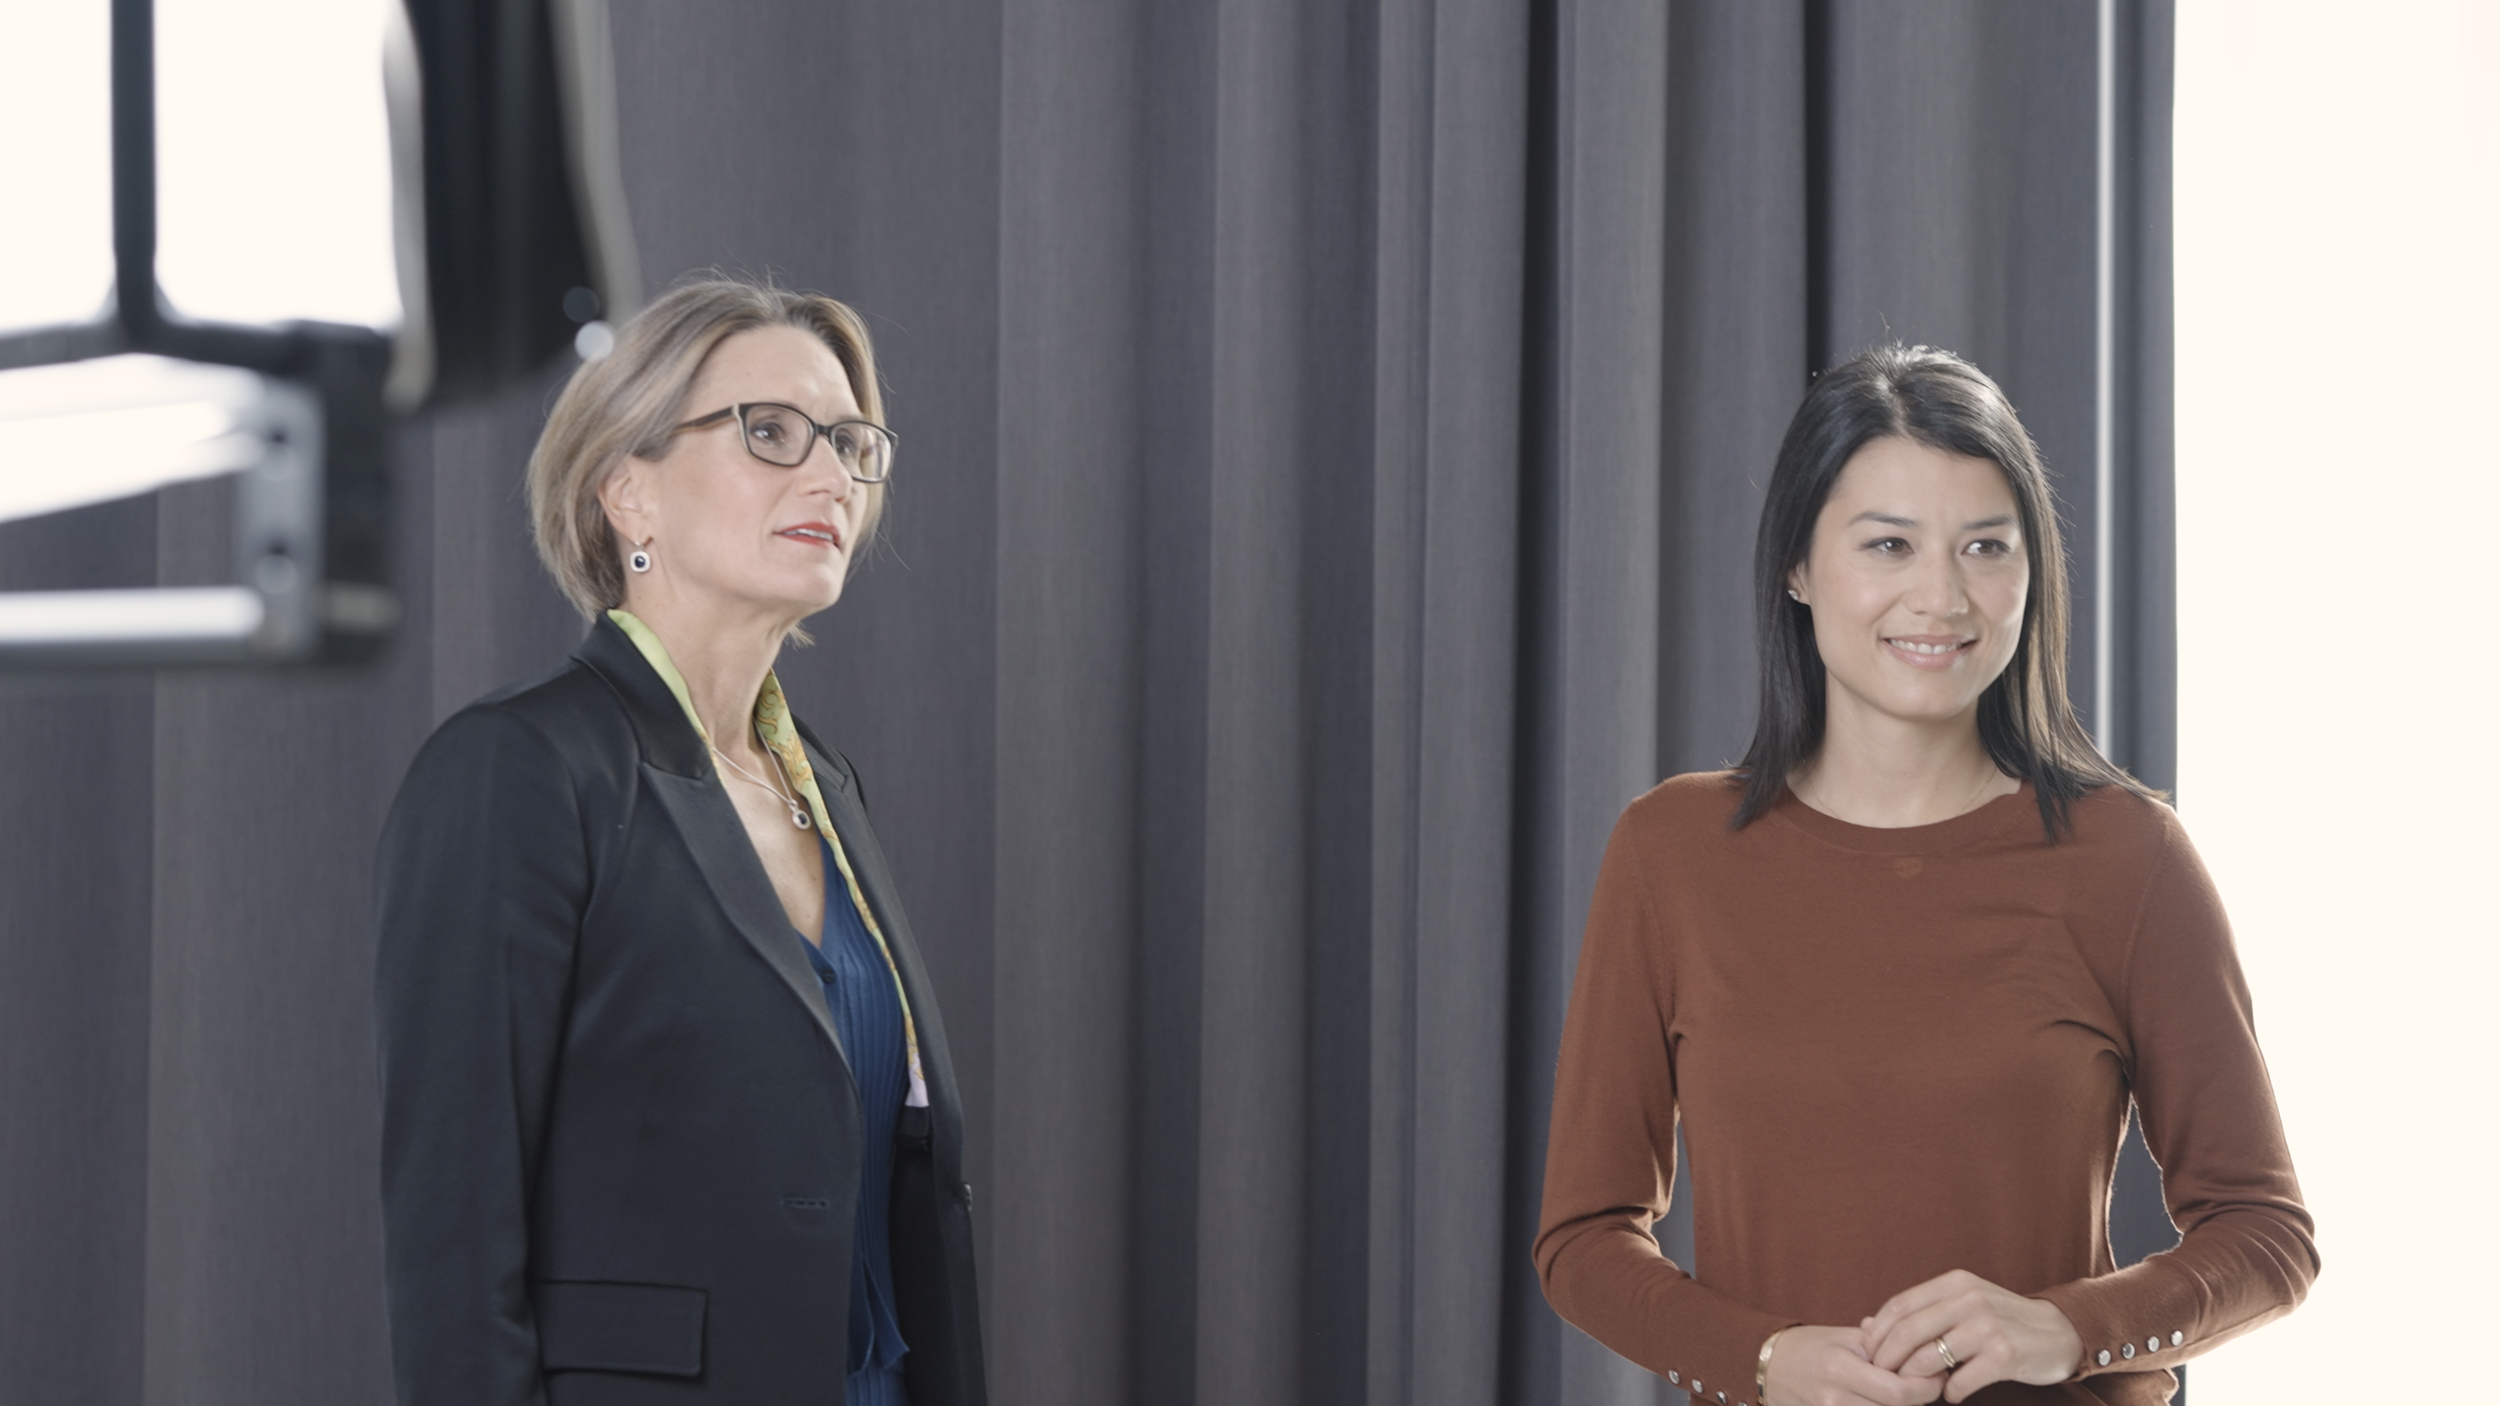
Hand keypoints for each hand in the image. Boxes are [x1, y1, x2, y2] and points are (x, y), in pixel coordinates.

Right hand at [1761, 1324, 1944, 1405]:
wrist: (1766, 1366)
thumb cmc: (1807, 1346)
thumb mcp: (1842, 1337)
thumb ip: (1881, 1344)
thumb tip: (1922, 1348)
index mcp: (1839, 1368)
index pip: (1897, 1391)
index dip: (1925, 1387)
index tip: (1936, 1374)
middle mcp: (1833, 1398)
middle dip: (1920, 1399)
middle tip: (1930, 1384)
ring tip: (1907, 1391)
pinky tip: (1885, 1402)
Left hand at [1859, 1270, 2083, 1403]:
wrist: (2060, 1333)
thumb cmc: (2002, 1320)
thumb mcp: (1962, 1304)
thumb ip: (1920, 1313)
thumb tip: (1864, 1327)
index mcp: (1954, 1283)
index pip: (1899, 1306)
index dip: (1877, 1333)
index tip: (1867, 1354)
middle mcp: (1969, 1299)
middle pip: (1908, 1332)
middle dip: (1887, 1359)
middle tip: (1882, 1378)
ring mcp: (1987, 1327)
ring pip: (1929, 1358)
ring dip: (1915, 1380)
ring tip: (1914, 1388)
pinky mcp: (2004, 1355)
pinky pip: (1960, 1381)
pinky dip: (1949, 1393)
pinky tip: (1951, 1393)